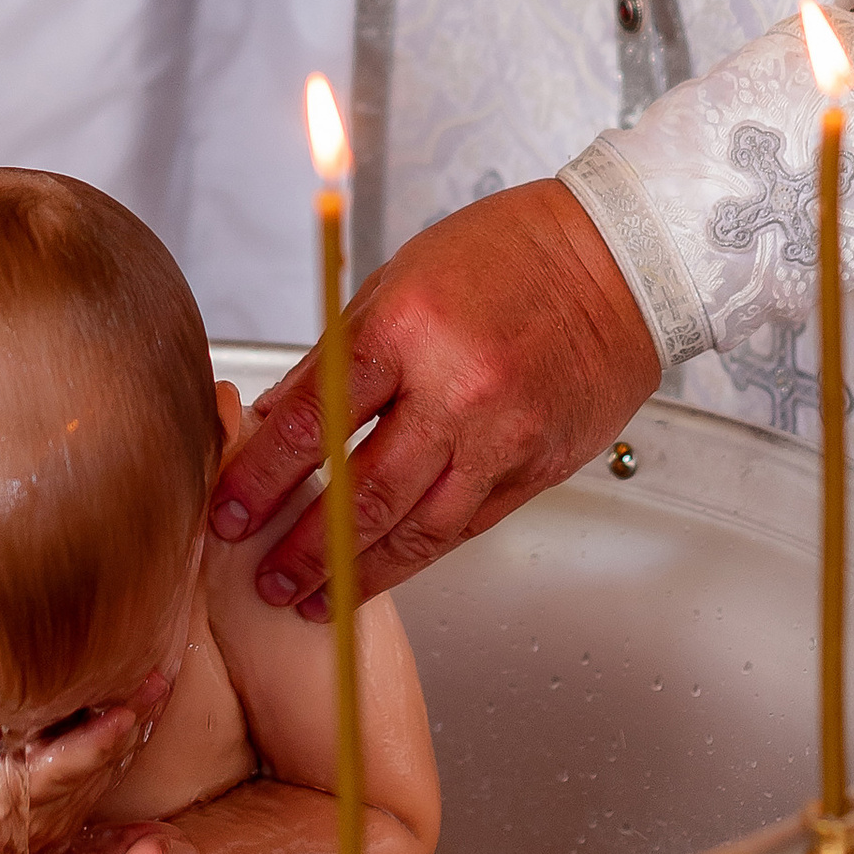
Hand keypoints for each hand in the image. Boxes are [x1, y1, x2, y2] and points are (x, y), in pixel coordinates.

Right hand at [0, 685, 158, 853]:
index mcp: (2, 807)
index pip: (60, 771)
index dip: (95, 741)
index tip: (125, 711)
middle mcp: (39, 821)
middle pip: (95, 770)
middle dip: (130, 724)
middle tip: (159, 678)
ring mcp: (55, 824)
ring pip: (104, 776)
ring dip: (132, 731)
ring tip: (157, 684)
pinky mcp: (61, 819)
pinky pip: (99, 781)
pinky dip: (120, 746)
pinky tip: (138, 713)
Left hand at [212, 180, 658, 611]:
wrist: (621, 262)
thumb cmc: (510, 253)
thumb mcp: (400, 278)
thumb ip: (338, 357)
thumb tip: (277, 419)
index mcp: (408, 330)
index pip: (313, 423)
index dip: (262, 477)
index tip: (232, 509)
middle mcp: (457, 391)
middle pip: (363, 495)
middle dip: (305, 550)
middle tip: (268, 579)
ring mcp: (503, 438)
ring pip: (417, 531)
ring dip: (359, 575)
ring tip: (316, 601)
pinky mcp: (538, 469)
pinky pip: (466, 526)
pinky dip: (419, 553)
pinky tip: (385, 569)